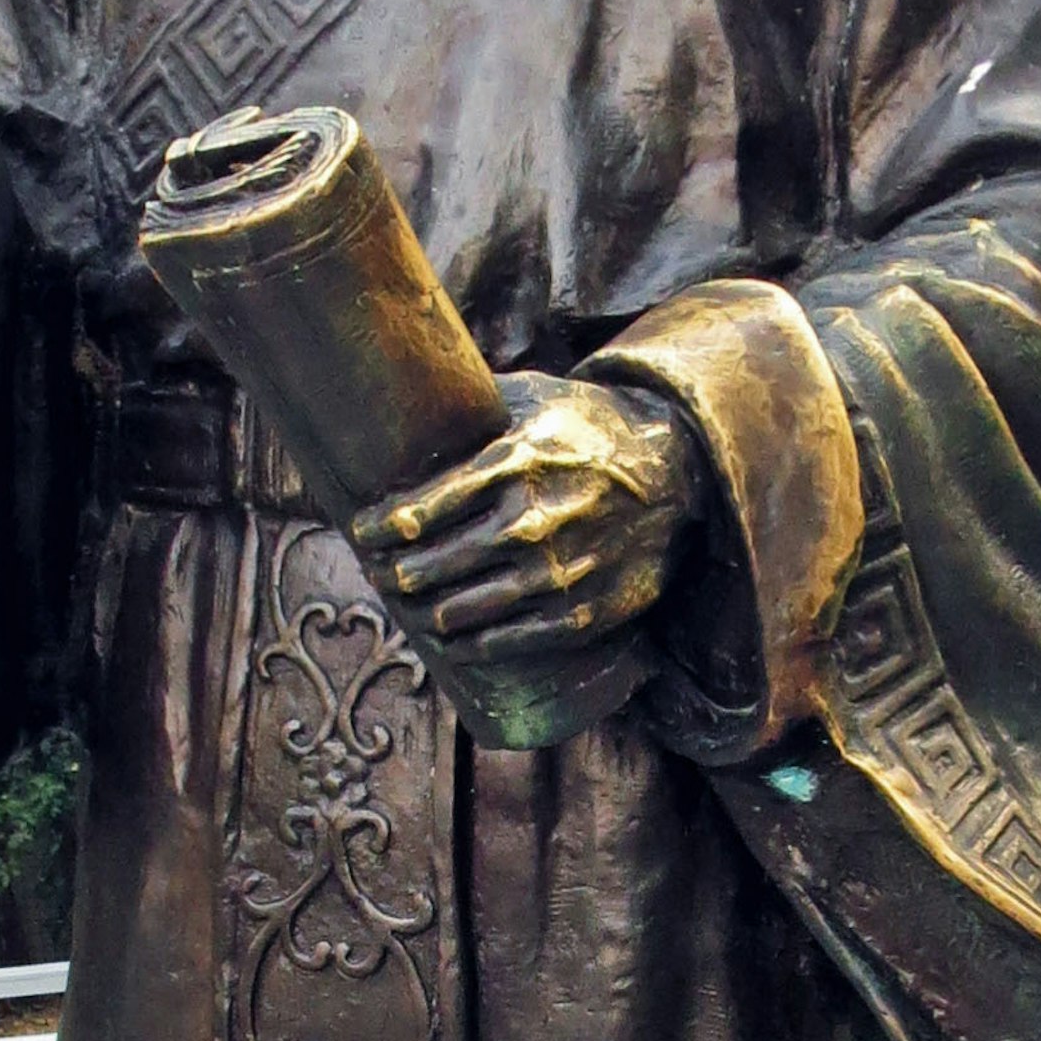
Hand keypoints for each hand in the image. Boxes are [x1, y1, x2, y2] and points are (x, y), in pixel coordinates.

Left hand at [361, 377, 708, 666]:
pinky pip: (510, 638)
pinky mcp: (582, 611)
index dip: (382, 528)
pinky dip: (472, 643)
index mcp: (514, 462)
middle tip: (382, 573)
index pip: (422, 509)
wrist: (677, 472)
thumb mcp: (537, 397)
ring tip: (411, 605)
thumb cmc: (592, 429)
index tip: (364, 533)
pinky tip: (450, 640)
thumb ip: (477, 408)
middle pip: (435, 563)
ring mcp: (558, 572)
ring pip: (466, 607)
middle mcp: (532, 520)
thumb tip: (408, 402)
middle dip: (397, 573)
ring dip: (427, 611)